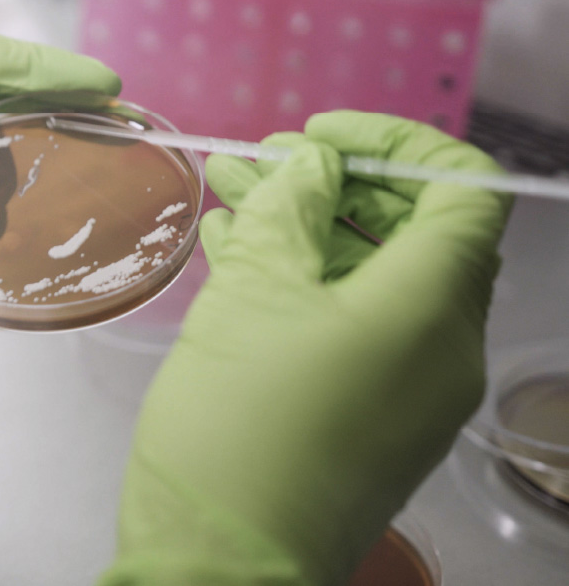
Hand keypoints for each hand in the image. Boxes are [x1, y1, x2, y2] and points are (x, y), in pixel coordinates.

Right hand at [99, 112, 511, 584]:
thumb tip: (312, 167)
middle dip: (335, 185)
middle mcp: (439, 345)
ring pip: (367, 278)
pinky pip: (348, 326)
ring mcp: (406, 386)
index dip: (395, 143)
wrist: (220, 564)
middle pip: (410, 231)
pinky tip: (235, 249)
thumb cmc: (241, 423)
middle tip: (264, 165)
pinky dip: (301, 283)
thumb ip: (290, 209)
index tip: (322, 138)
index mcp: (432, 307)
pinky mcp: (367, 413)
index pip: (461, 189)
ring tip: (231, 194)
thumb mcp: (255, 294)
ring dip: (306, 229)